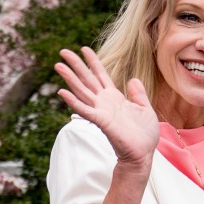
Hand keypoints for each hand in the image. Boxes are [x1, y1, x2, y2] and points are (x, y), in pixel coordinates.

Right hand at [54, 47, 158, 166]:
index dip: (93, 62)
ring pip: (82, 91)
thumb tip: (133, 79)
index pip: (101, 75)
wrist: (143, 155)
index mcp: (115, 98)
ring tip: (58, 66)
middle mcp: (104, 102)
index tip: (84, 48)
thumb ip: (138, 94)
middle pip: (87, 80)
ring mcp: (101, 111)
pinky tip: (62, 92)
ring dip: (69, 79)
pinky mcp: (101, 122)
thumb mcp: (145, 109)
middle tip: (63, 51)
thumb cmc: (144, 136)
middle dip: (76, 65)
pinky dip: (73, 101)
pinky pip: (85, 110)